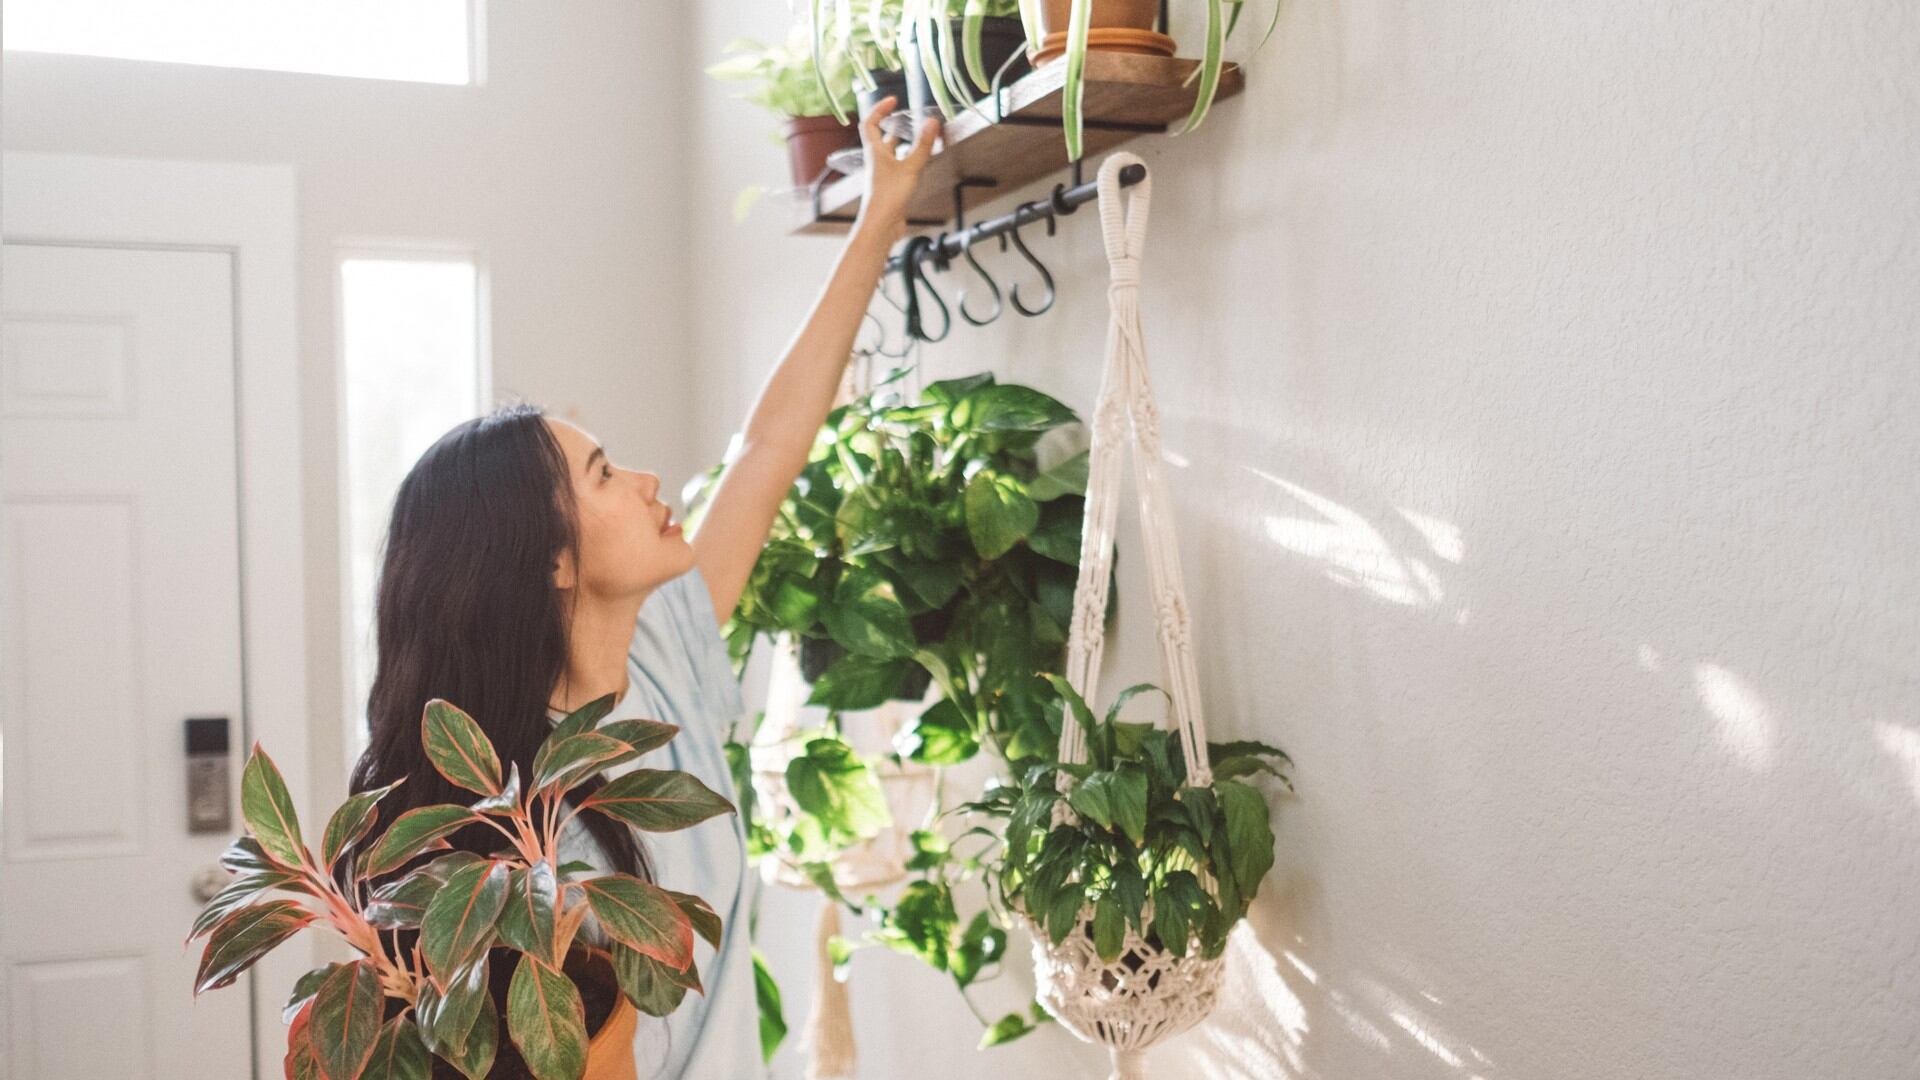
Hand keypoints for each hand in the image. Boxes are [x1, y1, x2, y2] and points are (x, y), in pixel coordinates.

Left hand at [853, 96, 939, 244]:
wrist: (881, 225)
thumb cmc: (889, 197)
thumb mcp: (911, 168)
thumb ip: (923, 145)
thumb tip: (932, 121)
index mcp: (875, 152)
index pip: (870, 123)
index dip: (879, 109)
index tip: (892, 100)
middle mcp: (876, 161)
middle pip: (879, 138)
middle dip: (890, 125)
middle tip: (903, 116)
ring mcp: (882, 175)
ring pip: (889, 153)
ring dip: (900, 142)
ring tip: (913, 134)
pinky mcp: (890, 187)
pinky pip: (897, 167)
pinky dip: (906, 160)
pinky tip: (916, 162)